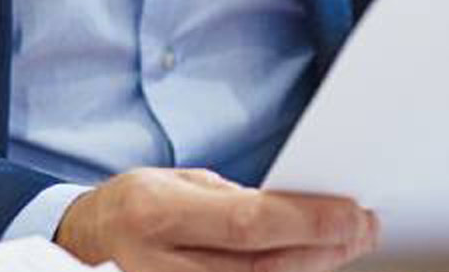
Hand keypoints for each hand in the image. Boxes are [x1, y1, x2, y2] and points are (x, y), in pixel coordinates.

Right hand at [54, 166, 378, 271]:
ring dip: (313, 267)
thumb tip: (299, 207)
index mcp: (157, 215)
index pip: (248, 223)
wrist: (84, 244)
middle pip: (263, 266)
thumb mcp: (178, 184)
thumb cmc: (135, 205)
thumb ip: (232, 200)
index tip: (352, 210)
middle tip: (364, 226)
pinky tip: (312, 265)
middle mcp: (160, 265)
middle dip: (323, 247)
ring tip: (348, 243)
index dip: (307, 220)